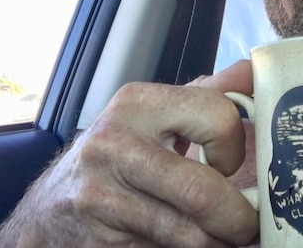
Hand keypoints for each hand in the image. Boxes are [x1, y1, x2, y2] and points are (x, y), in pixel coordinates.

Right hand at [0, 60, 257, 247]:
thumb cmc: (116, 157)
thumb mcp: (153, 115)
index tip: (228, 164)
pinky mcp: (102, 242)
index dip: (236, 149)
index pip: (218, 117)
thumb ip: (205, 94)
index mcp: (137, 103)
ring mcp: (102, 198)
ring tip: (221, 235)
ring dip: (217, 242)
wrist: (51, 210)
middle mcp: (114, 145)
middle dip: (239, 219)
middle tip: (246, 224)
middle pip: (204, 193)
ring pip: (191, 236)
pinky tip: (184, 243)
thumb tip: (251, 71)